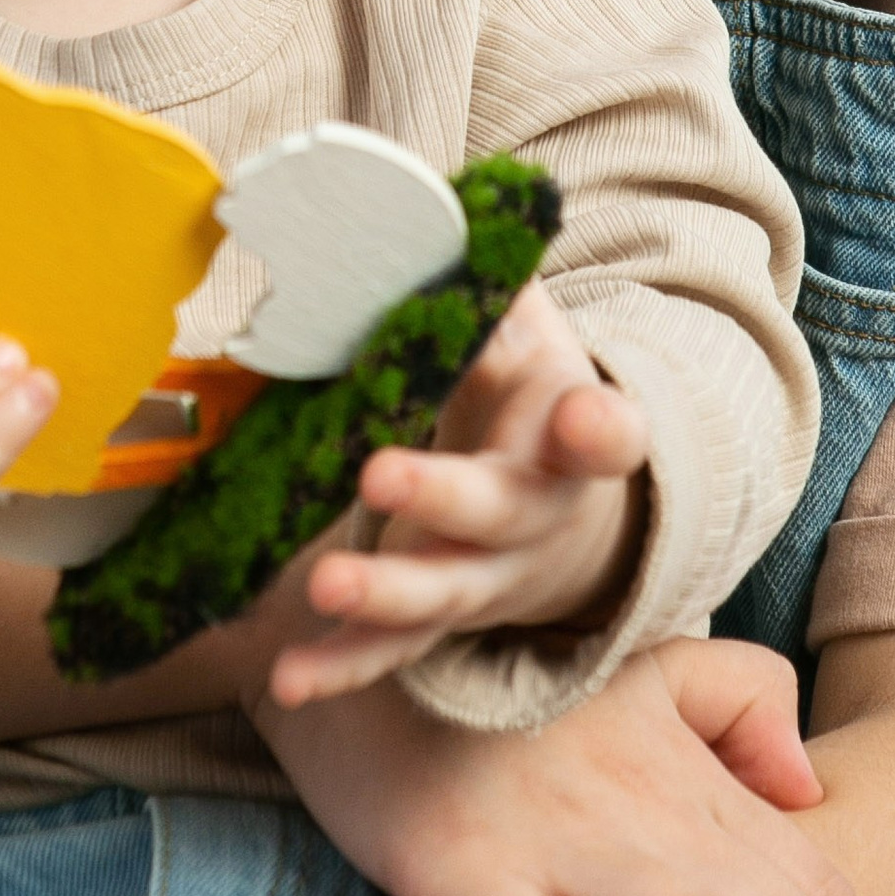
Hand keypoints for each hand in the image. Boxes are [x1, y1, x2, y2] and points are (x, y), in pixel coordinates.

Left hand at [266, 282, 647, 705]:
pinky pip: (392, 651)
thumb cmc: (527, 393)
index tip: (586, 419)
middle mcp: (537, 514)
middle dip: (441, 497)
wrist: (563, 511)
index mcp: (570, 429)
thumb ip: (476, 279)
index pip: (605, 433)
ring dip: (383, 595)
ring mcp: (489, 577)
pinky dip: (340, 666)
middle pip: (499, 513)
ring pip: (443, 595)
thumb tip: (406, 217)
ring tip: (326, 584)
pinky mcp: (440, 621)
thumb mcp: (518, 325)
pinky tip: (289, 678)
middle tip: (379, 475)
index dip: (599, 430)